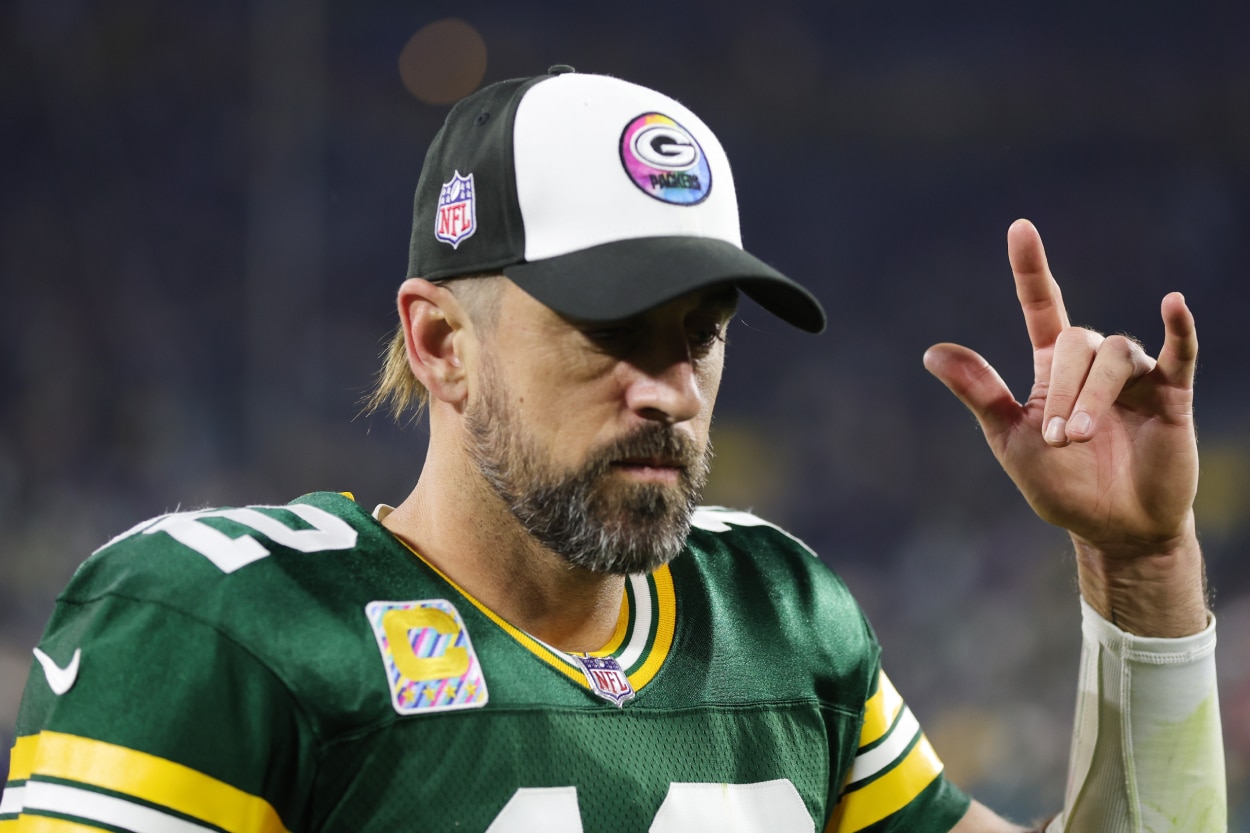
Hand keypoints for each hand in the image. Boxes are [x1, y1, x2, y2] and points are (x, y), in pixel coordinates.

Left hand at [923, 219, 1205, 634]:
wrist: (1112, 530)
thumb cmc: (1061, 486)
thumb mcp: (1009, 440)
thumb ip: (980, 393)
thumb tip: (930, 351)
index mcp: (1051, 370)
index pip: (1042, 305)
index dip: (1030, 269)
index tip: (1020, 228)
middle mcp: (1092, 364)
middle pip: (1076, 342)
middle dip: (1062, 389)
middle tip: (1057, 440)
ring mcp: (1134, 378)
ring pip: (1113, 355)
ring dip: (1092, 394)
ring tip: (1078, 438)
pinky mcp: (1172, 396)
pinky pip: (1178, 353)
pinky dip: (1178, 329)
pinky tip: (1172, 304)